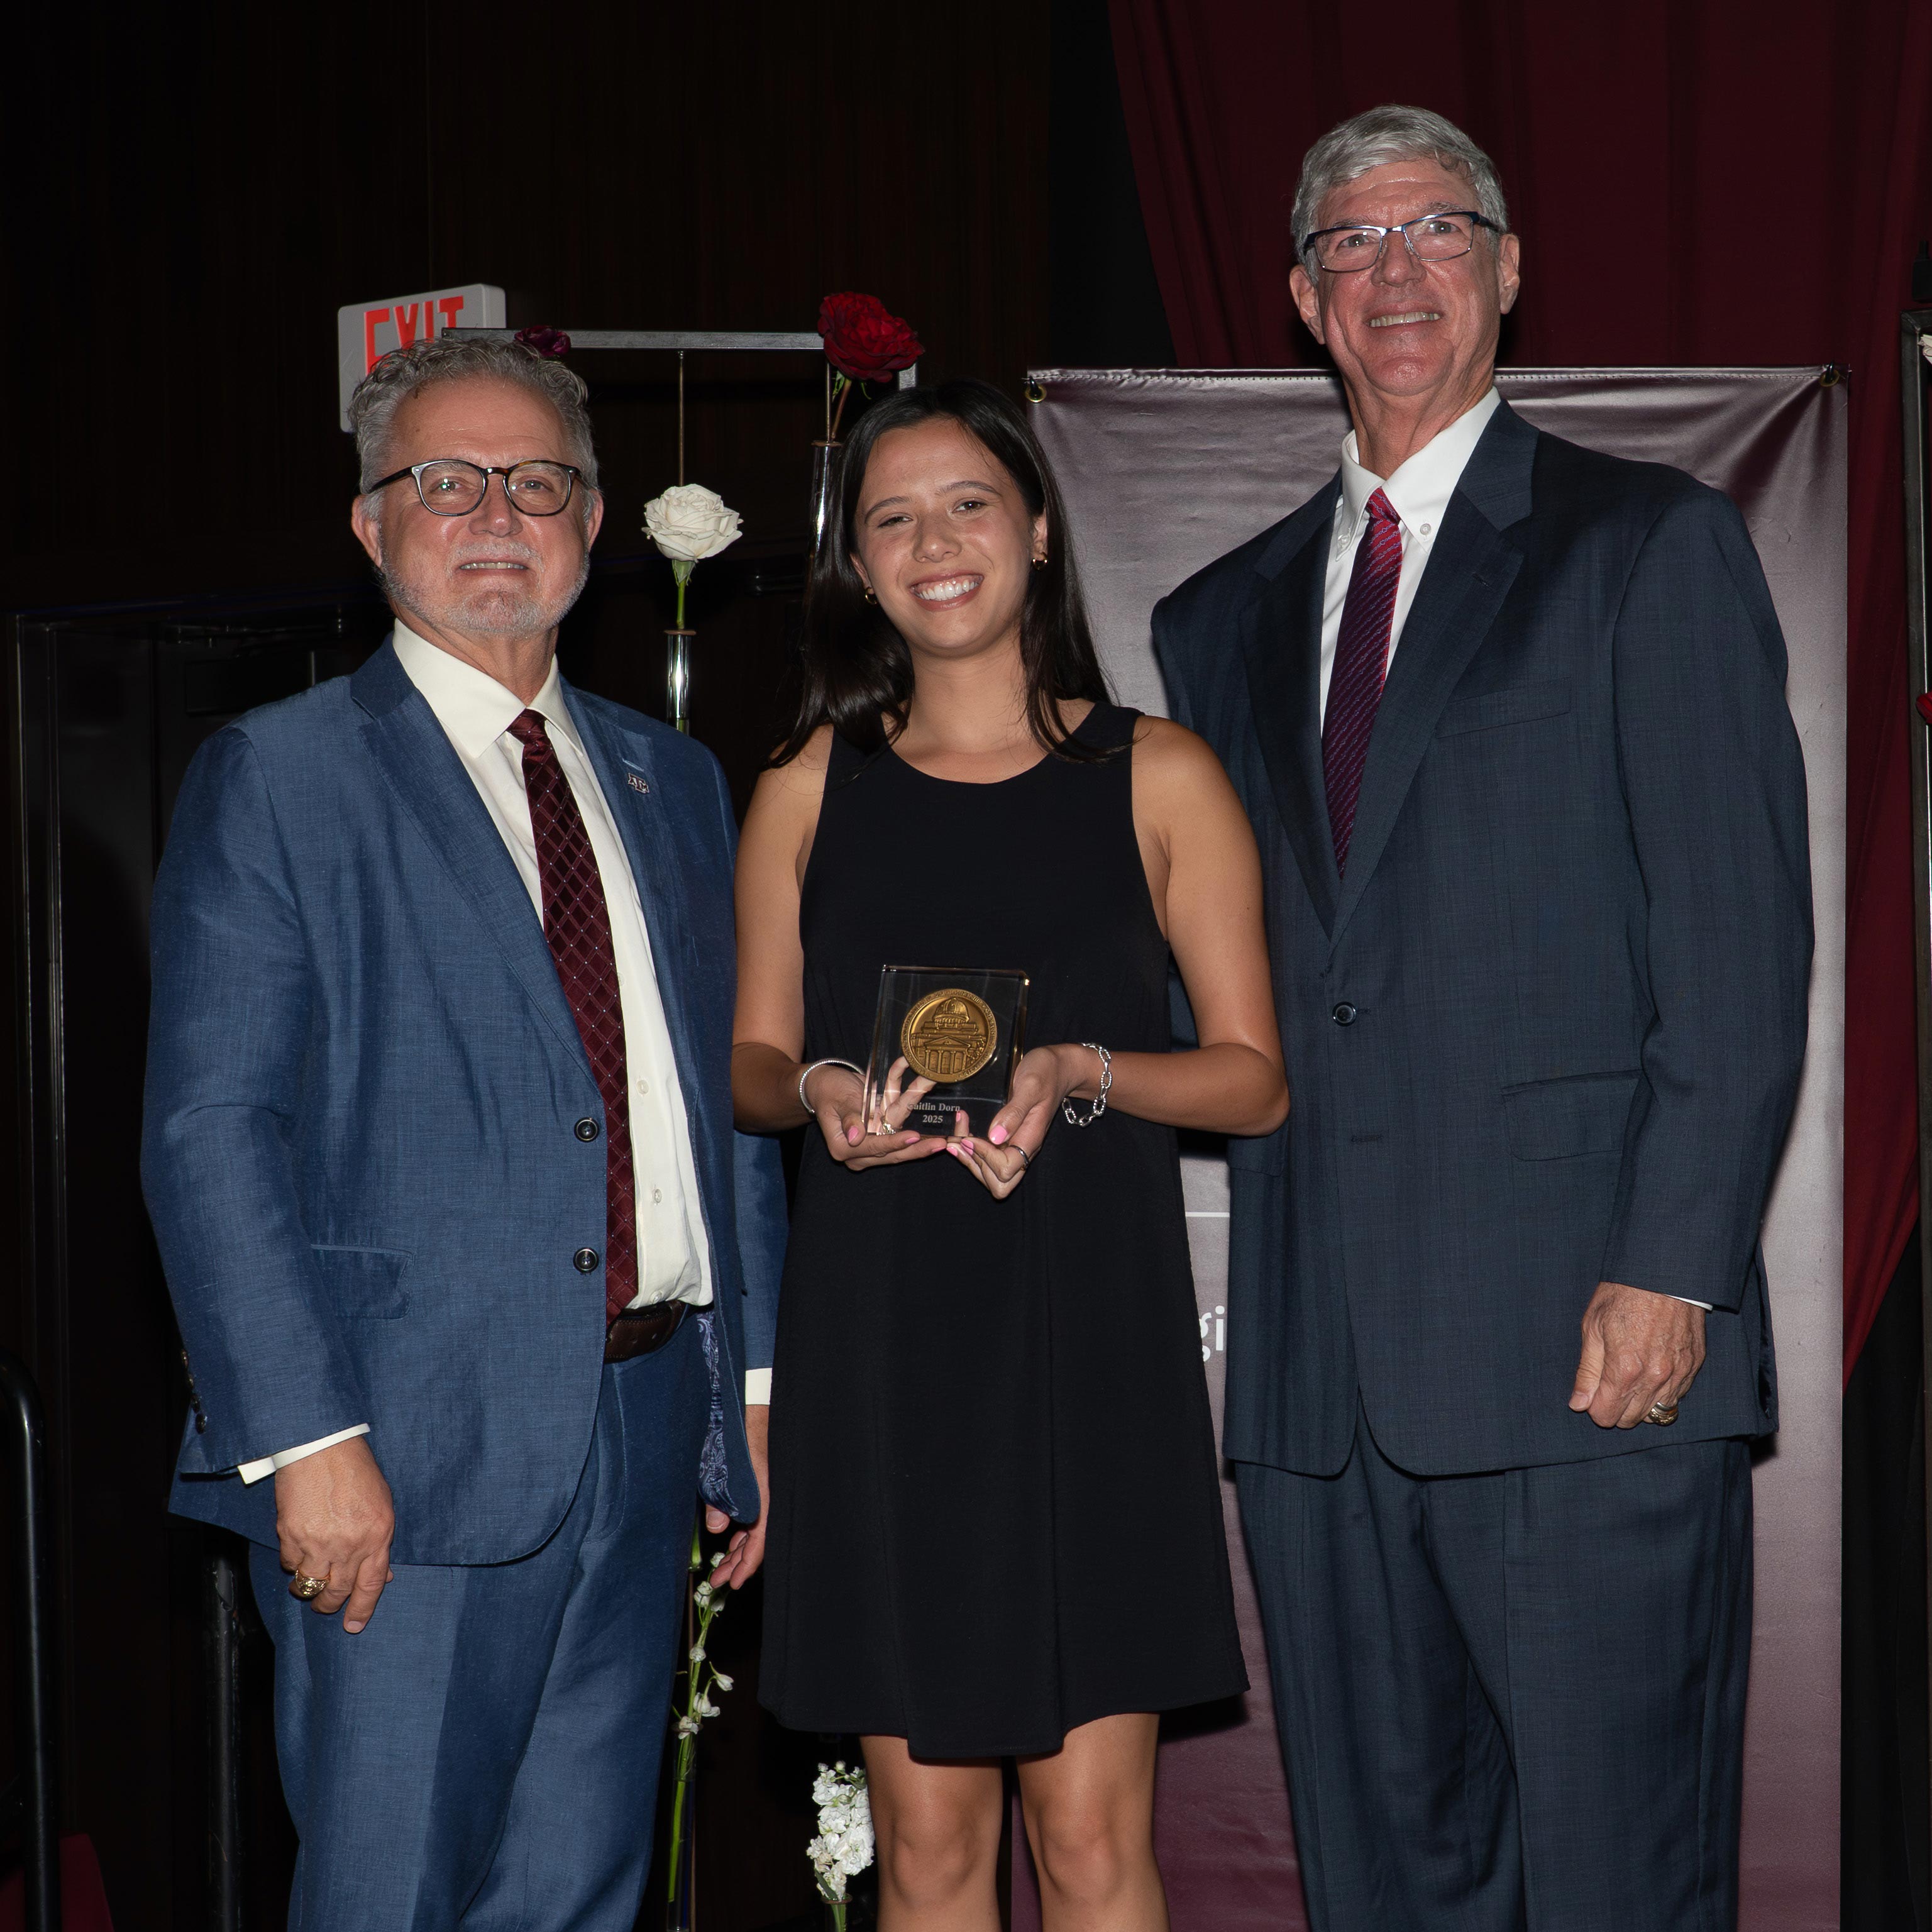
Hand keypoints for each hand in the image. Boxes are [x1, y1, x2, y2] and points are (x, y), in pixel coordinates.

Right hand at [275, 1436, 395, 1632]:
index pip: (371, 1585)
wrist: (322, 1446)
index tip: (354, 1626)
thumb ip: (380, 1541)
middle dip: (329, 1604)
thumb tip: (382, 1575)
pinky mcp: (292, 1535)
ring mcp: (319, 1542)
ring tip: (308, 1579)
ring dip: (307, 1587)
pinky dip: (293, 1561)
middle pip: (337, 1591)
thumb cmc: (356, 1471)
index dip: (362, 1610)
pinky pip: (290, 1563)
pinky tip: (298, 1549)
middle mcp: (350, 1544)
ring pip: (310, 1584)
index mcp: (378, 1535)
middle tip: (325, 1605)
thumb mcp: (382, 1504)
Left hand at [706, 1403, 767, 1588]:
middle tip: (719, 1582)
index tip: (734, 1584)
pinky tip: (729, 1539)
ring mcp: (763, 1490)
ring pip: (754, 1528)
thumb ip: (720, 1498)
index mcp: (764, 1493)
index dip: (747, 1564)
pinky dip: (740, 1531)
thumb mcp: (720, 1465)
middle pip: (757, 1538)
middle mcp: (767, 1495)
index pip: (760, 1539)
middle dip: (738, 1563)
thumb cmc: (736, 1432)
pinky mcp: (757, 1484)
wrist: (747, 1404)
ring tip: (720, 1568)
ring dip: (737, 1549)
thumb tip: (719, 1529)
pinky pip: (752, 1514)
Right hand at [805, 1058, 946, 1171]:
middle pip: (893, 1153)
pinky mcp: (880, 1134)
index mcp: (844, 1148)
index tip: (913, 1135)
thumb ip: (848, 1118)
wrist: (827, 1083)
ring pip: (901, 1145)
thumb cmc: (828, 1089)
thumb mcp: (836, 1100)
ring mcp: (872, 1144)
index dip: (895, 1142)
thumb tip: (856, 1136)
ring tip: (945, 1138)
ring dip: (923, 1140)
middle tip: (940, 1144)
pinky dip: (916, 1124)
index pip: (874, 1147)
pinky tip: (935, 1124)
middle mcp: (859, 1151)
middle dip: (918, 1148)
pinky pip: (900, 1130)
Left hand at [943, 1044, 1089, 1199]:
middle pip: (999, 1183)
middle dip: (976, 1165)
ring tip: (955, 1138)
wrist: (1059, 1068)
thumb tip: (995, 1137)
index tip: (972, 1135)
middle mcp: (1023, 1148)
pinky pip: (989, 1160)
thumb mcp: (1030, 1086)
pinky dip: (972, 1153)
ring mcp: (1016, 1146)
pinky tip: (961, 1136)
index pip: (1005, 1169)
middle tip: (961, 1141)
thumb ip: (1014, 1111)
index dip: (984, 1156)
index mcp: (1030, 1139)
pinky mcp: (1009, 1140)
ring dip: (971, 1161)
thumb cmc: (1046, 1073)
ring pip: (992, 1176)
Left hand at [1568, 1281, 1706, 1429]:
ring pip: (1656, 1412)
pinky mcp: (1694, 1365)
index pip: (1607, 1415)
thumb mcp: (1593, 1327)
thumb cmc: (1623, 1295)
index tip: (1592, 1393)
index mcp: (1625, 1370)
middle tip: (1609, 1384)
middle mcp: (1655, 1378)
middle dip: (1615, 1408)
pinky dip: (1662, 1392)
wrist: (1663, 1272)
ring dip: (1639, 1403)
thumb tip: (1578, 1404)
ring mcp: (1679, 1374)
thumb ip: (1587, 1371)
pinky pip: (1676, 1396)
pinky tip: (1651, 1373)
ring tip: (1630, 1378)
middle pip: (1631, 1419)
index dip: (1594, 1407)